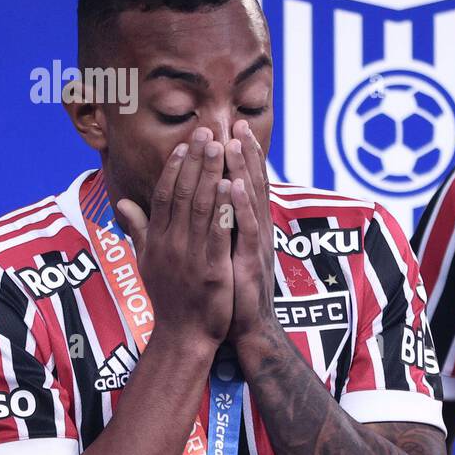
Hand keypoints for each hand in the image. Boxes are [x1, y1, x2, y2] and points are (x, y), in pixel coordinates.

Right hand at [117, 128, 233, 345]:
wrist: (183, 337)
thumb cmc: (169, 298)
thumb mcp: (146, 261)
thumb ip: (137, 229)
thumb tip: (121, 203)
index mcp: (157, 239)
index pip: (165, 195)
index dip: (175, 167)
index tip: (186, 142)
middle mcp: (171, 244)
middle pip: (183, 193)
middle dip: (196, 160)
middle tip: (207, 131)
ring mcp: (191, 256)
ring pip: (201, 207)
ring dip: (211, 174)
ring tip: (221, 147)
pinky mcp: (212, 270)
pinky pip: (219, 233)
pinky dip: (225, 208)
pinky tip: (233, 186)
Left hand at [224, 120, 277, 348]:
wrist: (247, 330)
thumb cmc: (231, 294)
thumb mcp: (218, 256)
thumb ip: (208, 231)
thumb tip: (197, 211)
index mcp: (246, 228)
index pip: (243, 185)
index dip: (238, 158)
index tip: (228, 130)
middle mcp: (256, 232)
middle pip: (253, 185)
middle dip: (245, 154)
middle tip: (236, 124)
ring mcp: (256, 245)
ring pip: (252, 201)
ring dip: (245, 170)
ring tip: (236, 143)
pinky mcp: (251, 262)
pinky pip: (247, 229)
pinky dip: (242, 206)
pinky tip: (235, 185)